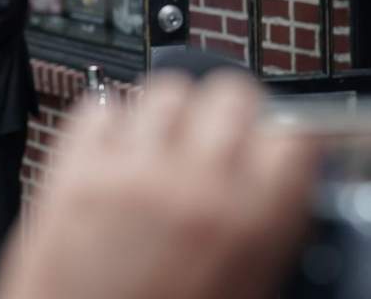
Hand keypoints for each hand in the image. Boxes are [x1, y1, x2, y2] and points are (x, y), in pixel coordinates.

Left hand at [0, 73, 319, 298]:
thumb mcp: (247, 287)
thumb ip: (270, 225)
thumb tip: (287, 173)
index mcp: (250, 224)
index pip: (294, 133)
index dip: (286, 137)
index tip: (275, 142)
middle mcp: (193, 186)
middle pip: (230, 93)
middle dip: (230, 114)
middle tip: (219, 138)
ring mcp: (131, 173)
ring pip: (166, 90)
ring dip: (171, 114)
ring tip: (164, 146)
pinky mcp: (75, 171)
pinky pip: (100, 106)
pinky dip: (111, 122)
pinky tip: (118, 152)